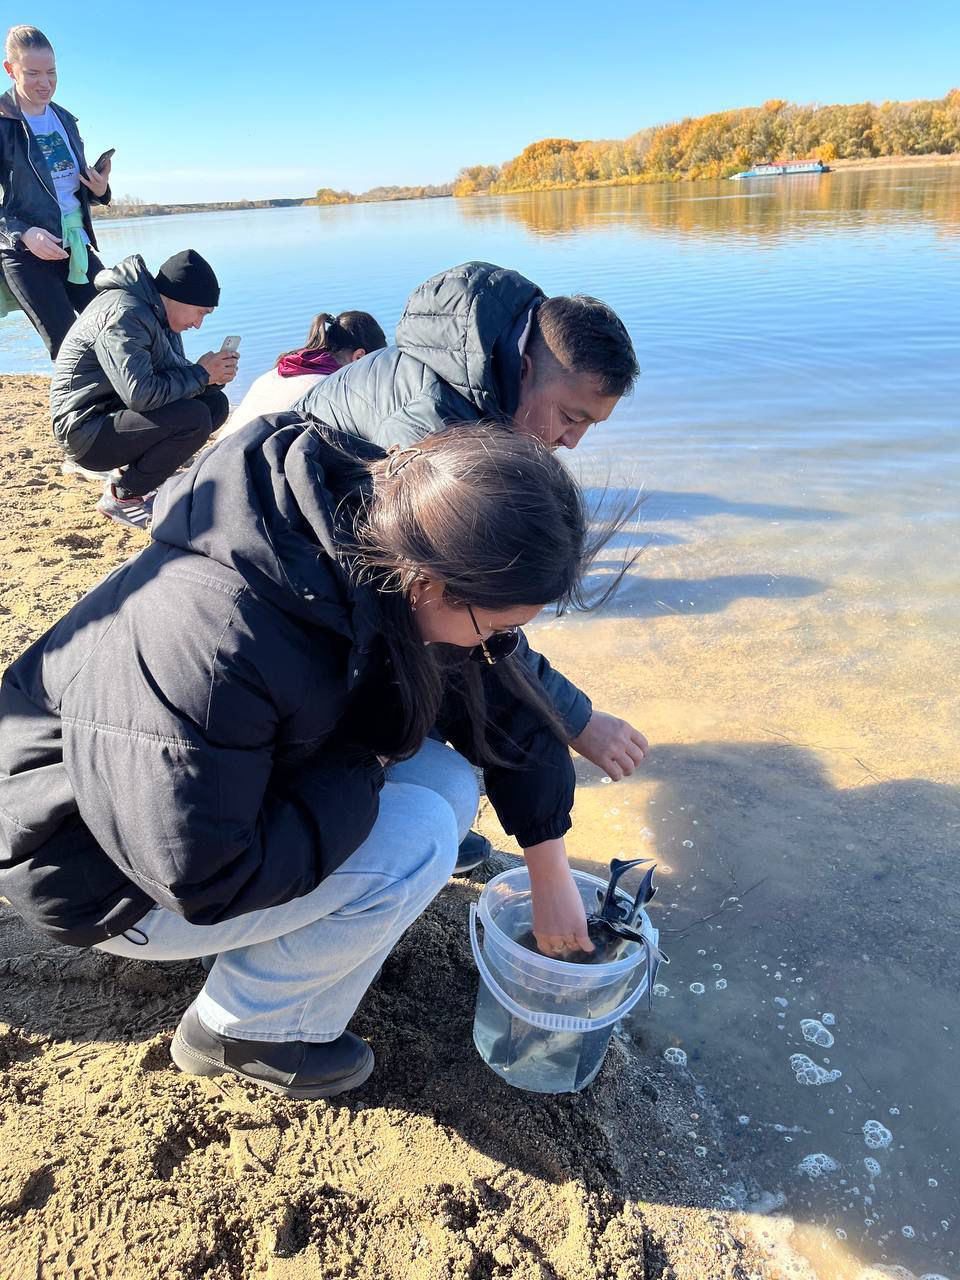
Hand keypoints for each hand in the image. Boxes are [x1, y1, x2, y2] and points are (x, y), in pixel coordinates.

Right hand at [22, 226, 67, 259]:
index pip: (55, 248)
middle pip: (53, 253)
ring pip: (49, 257)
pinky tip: (54, 257)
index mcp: (44, 240)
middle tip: (65, 256)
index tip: (66, 254)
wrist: (24, 234)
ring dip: (56, 258)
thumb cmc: (34, 231)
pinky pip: (44, 258)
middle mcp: (41, 247)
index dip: (61, 252)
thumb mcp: (44, 231)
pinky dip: (50, 258)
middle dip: (60, 256)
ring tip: (60, 257)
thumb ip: (52, 237)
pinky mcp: (35, 253)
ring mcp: (38, 251)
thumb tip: (60, 241)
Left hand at [79, 158, 110, 197]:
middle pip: (96, 175)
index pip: (107, 169)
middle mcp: (100, 180)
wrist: (101, 191)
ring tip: (86, 167)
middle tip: (91, 167)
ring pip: (90, 176)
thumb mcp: (106, 175)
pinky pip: (85, 182)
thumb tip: (108, 159)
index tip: (107, 159)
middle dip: (93, 170)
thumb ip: (107, 167)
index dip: (108, 164)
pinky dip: (81, 178)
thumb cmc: (102, 180)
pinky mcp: (90, 185)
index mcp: (105, 176)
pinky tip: (79, 175)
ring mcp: (95, 183)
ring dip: (87, 171)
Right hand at [198, 350, 238, 383]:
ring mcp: (221, 371)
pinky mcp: (221, 378)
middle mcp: (220, 364)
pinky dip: (232, 376)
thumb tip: (214, 353)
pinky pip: (230, 377)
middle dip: (235, 361)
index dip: (233, 353)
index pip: (228, 353)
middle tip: (235, 362)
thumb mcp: (205, 356)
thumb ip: (211, 354)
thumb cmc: (201, 366)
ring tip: (234, 369)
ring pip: (233, 370)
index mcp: (216, 357)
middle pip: (233, 361)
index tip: (235, 354)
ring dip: (234, 369)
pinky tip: (231, 375)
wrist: (198, 376)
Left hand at [525, 838, 594, 955]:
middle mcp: (552, 936)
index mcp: (540, 933)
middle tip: (571, 940)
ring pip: (574, 946)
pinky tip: (590, 946)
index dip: (554, 949)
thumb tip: (555, 928)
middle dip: (566, 945)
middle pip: (561, 949)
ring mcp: (566, 932)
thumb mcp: (542, 912)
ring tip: (580, 939)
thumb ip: (547, 924)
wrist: (551, 878)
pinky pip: (585, 943)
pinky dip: (588, 946)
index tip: (558, 947)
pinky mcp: (579, 927)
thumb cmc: (544, 888)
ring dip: (577, 943)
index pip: (547, 950)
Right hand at [571, 710, 648, 780]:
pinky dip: (616, 777)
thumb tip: (625, 740)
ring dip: (627, 772)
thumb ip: (620, 731)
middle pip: (639, 757)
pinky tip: (614, 776)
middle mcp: (622, 739)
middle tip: (629, 765)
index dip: (643, 752)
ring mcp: (612, 750)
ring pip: (629, 767)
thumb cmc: (590, 719)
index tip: (638, 756)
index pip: (643, 744)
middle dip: (636, 763)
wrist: (575, 720)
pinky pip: (615, 773)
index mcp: (625, 728)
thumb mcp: (611, 720)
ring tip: (622, 772)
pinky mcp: (601, 759)